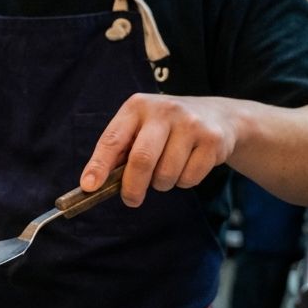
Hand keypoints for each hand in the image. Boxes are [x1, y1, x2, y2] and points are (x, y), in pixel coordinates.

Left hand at [80, 94, 238, 207]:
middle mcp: (163, 110)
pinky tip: (188, 164)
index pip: (112, 140)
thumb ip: (120, 152)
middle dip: (133, 187)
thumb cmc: (166, 129)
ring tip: (166, 170)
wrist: (219, 116)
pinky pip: (189, 178)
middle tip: (131, 200)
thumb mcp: (141, 128)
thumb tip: (95, 184)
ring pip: (166, 174)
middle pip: (141, 159)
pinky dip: (184, 182)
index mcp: (137, 107)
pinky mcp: (212, 139)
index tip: (89, 187)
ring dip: (162, 184)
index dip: (99, 165)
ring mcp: (190, 123)